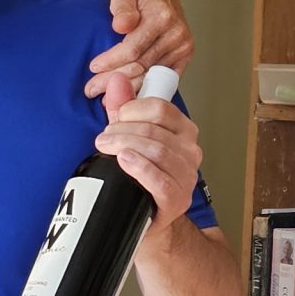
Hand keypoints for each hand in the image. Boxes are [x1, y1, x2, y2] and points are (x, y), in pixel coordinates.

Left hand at [84, 0, 192, 95]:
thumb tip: (122, 25)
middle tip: (92, 88)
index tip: (94, 68)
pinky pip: (162, 79)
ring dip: (127, 89)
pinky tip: (128, 96)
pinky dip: (144, 88)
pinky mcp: (183, 56)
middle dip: (114, 79)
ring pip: (150, 76)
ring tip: (105, 97)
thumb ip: (122, 7)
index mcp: (163, 17)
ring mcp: (182, 47)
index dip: (112, 61)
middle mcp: (176, 34)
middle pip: (141, 65)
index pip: (133, 49)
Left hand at [91, 72, 201, 229]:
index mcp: (183, 130)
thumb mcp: (129, 136)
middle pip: (154, 130)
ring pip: (157, 152)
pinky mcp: (178, 200)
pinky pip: (161, 181)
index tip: (115, 119)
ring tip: (106, 148)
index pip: (160, 108)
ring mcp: (187, 176)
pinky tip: (124, 161)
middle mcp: (191, 151)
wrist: (146, 216)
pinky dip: (141, 168)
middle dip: (122, 131)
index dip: (132, 110)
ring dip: (125, 146)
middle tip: (103, 138)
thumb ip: (123, 108)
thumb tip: (117, 79)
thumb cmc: (139, 174)